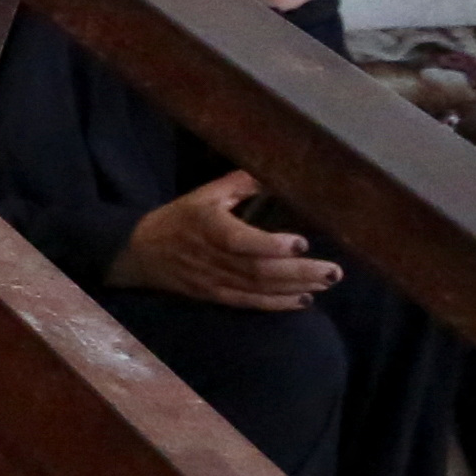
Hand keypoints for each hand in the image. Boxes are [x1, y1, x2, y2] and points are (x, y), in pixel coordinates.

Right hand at [110, 169, 340, 310]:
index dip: (270, 245)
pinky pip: (250, 303)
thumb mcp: (204, 194)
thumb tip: (278, 171)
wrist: (140, 253)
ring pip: (258, 288)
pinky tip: (304, 300)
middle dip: (298, 271)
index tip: (301, 242)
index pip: (239, 240)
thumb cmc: (178, 218)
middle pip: (258, 269)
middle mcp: (211, 257)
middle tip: (334, 270)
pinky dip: (278, 304)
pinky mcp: (216, 296)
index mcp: (207, 226)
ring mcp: (214, 280)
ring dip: (296, 287)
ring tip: (327, 282)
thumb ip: (240, 183)